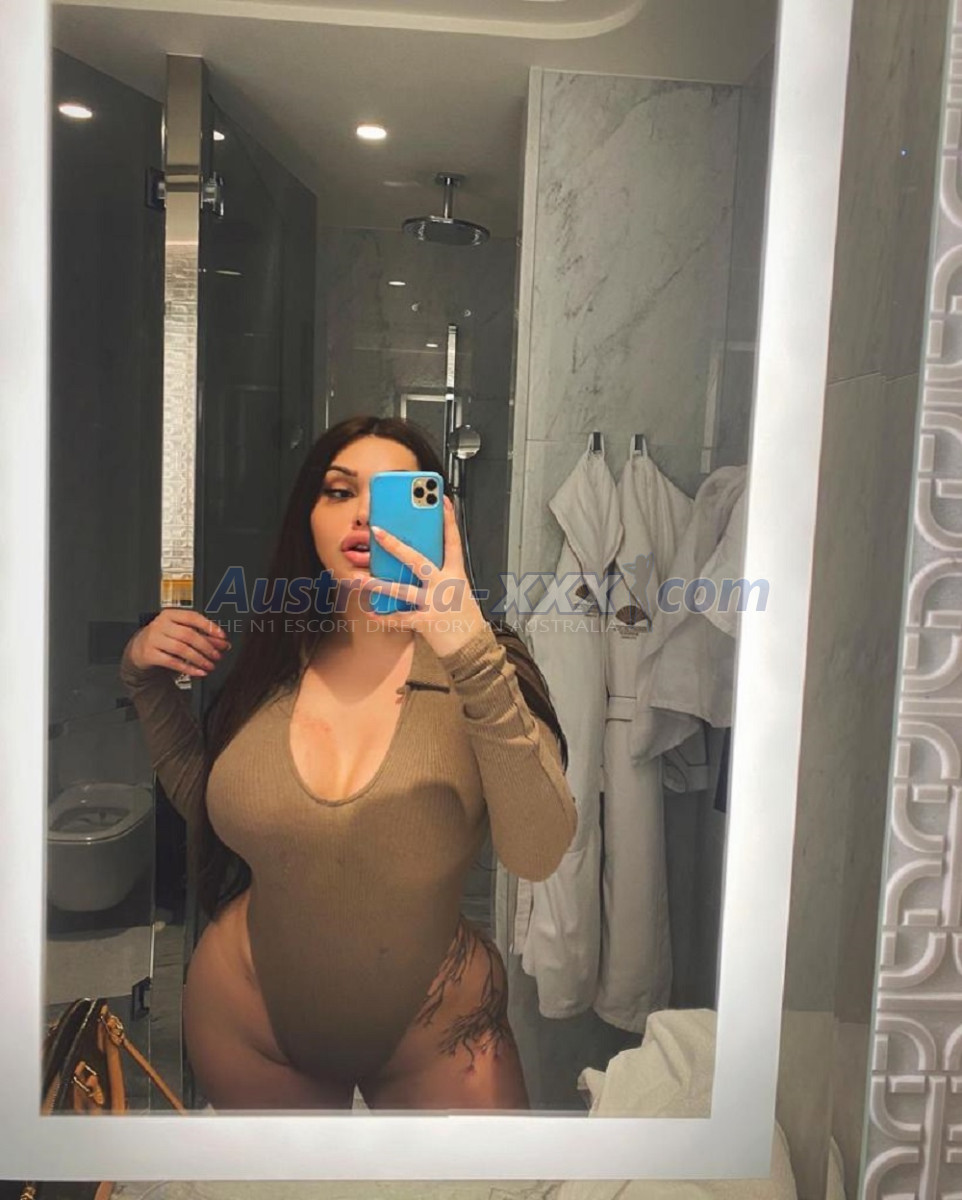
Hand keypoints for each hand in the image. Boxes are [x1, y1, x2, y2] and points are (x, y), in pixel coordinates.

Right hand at [126, 609, 231, 677]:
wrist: (139, 648)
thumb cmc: (164, 638)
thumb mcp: (181, 632)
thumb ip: (202, 636)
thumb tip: (223, 643)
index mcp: (170, 614)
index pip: (192, 617)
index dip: (209, 626)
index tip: (222, 636)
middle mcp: (161, 624)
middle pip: (188, 634)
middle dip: (206, 646)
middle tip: (217, 655)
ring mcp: (153, 639)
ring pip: (181, 649)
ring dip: (199, 659)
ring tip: (209, 665)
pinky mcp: (150, 654)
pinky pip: (172, 662)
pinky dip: (188, 668)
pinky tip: (198, 672)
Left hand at [363, 495, 486, 655]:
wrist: (472, 647)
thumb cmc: (464, 616)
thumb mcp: (457, 590)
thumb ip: (439, 576)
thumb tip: (412, 564)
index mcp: (456, 573)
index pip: (453, 541)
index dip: (448, 520)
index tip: (443, 501)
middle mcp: (445, 585)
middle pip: (417, 560)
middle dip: (395, 545)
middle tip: (377, 531)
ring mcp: (435, 603)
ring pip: (401, 590)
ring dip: (377, 584)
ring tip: (358, 578)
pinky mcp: (426, 621)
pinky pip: (400, 617)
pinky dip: (385, 617)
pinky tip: (372, 613)